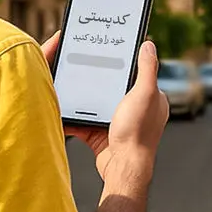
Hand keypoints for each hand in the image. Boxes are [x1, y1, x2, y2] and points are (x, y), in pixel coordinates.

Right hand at [42, 32, 168, 180]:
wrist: (123, 167)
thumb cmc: (137, 132)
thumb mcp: (144, 93)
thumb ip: (147, 68)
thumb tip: (148, 44)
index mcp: (150, 97)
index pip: (135, 72)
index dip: (121, 61)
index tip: (105, 52)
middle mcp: (136, 109)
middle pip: (112, 87)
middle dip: (97, 78)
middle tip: (80, 65)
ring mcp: (118, 123)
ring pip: (96, 104)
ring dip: (83, 97)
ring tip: (68, 83)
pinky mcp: (102, 135)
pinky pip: (84, 122)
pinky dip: (73, 117)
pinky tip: (62, 108)